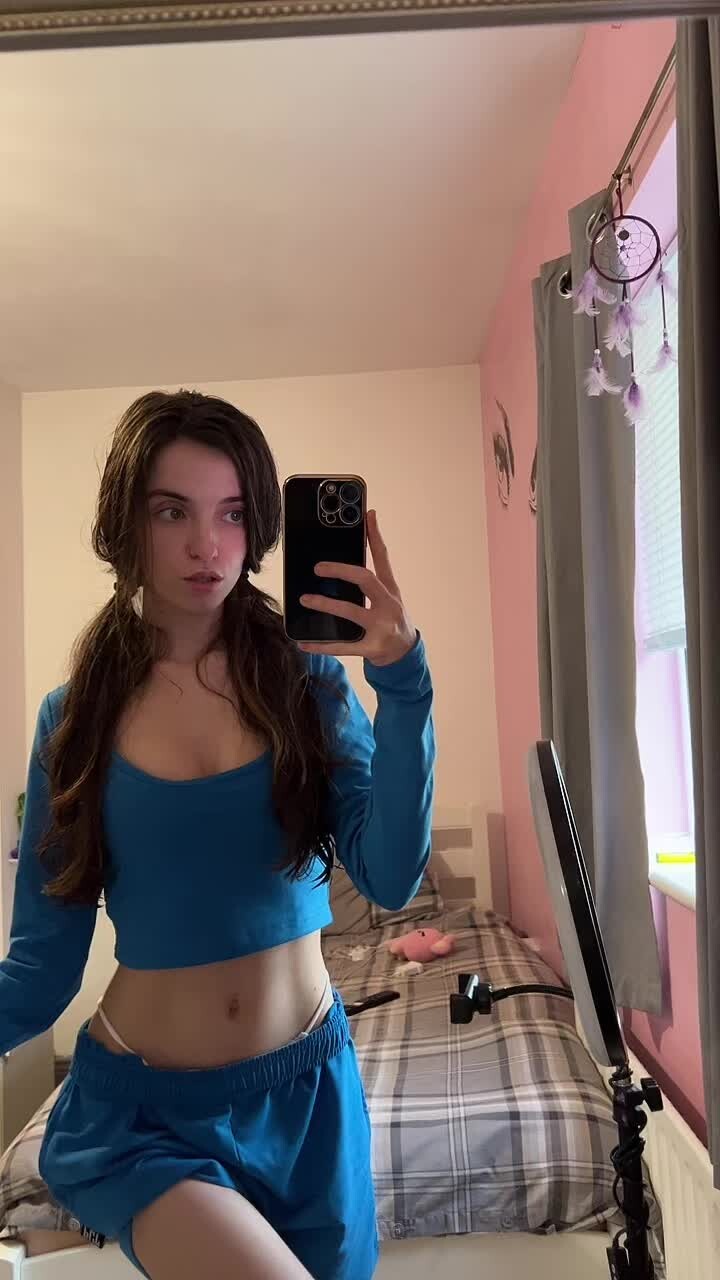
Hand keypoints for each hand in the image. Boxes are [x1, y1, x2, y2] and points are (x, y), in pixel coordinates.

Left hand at [297, 509, 416, 665]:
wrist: (405, 654)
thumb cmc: (391, 620)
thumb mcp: (388, 598)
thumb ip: (371, 580)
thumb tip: (347, 561)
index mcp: (390, 590)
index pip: (383, 558)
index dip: (375, 536)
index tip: (367, 515)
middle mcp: (388, 605)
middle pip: (366, 579)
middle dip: (341, 570)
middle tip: (318, 567)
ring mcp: (381, 627)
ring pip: (351, 611)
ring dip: (326, 604)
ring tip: (305, 599)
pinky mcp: (372, 648)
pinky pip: (343, 646)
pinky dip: (322, 646)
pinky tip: (304, 644)